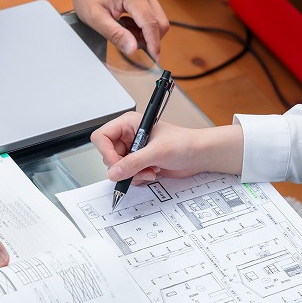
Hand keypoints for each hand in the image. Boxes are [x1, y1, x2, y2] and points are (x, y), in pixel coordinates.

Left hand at [61, 0, 168, 60]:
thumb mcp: (97, 19)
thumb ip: (116, 35)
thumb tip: (132, 49)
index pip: (151, 24)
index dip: (154, 44)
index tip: (154, 59)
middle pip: (160, 22)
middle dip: (150, 39)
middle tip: (131, 44)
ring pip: (157, 19)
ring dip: (145, 32)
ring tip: (124, 30)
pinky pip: (152, 14)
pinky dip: (143, 25)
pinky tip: (127, 23)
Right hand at [91, 113, 244, 182]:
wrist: (199, 155)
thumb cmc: (184, 143)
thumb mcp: (156, 152)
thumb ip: (133, 162)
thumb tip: (114, 172)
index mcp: (128, 124)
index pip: (102, 137)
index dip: (106, 152)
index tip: (116, 165)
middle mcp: (128, 136)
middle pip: (108, 156)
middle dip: (124, 167)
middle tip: (140, 168)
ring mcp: (133, 151)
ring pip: (118, 169)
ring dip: (134, 174)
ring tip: (150, 170)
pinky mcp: (140, 163)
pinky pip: (128, 175)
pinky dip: (139, 178)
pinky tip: (153, 172)